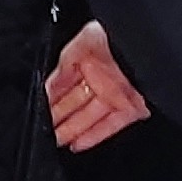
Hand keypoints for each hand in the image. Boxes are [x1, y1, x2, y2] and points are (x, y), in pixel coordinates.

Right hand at [42, 22, 150, 151]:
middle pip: (75, 103)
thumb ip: (61, 71)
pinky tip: (77, 144)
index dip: (50, 99)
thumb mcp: (76, 47)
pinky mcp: (131, 108)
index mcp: (87, 59)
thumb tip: (46, 90)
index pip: (64, 84)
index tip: (38, 112)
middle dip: (58, 118)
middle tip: (44, 132)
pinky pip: (110, 125)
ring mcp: (116, 93)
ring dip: (72, 130)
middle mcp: (101, 77)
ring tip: (55, 142)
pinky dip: (93, 136)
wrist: (142, 46)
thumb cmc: (112, 36)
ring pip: (90, 117)